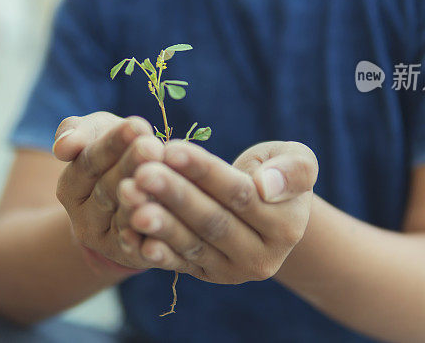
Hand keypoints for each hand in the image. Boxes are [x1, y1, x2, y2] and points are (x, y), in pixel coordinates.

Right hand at [52, 112, 164, 272]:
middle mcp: (83, 218)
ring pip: (125, 218)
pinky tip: (167, 220)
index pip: (89, 161)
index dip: (113, 143)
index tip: (138, 125)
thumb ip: (76, 133)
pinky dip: (151, 237)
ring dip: (143, 201)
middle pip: (108, 189)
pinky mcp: (129, 257)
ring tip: (161, 181)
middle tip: (153, 147)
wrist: (134, 188)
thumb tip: (64, 147)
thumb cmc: (115, 151)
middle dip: (131, 166)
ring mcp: (106, 241)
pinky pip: (140, 248)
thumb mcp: (95, 134)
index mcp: (70, 186)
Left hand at [116, 140, 317, 283]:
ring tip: (128, 195)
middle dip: (174, 195)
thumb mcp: (296, 160)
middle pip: (212, 222)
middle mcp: (261, 257)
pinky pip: (176, 263)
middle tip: (142, 172)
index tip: (172, 148)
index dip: (205, 172)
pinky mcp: (206, 275)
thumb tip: (267, 186)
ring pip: (191, 244)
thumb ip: (293, 170)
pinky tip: (127, 232)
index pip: (240, 195)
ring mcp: (231, 271)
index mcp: (286, 226)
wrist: (266, 209)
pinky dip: (151, 249)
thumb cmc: (274, 172)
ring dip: (157, 222)